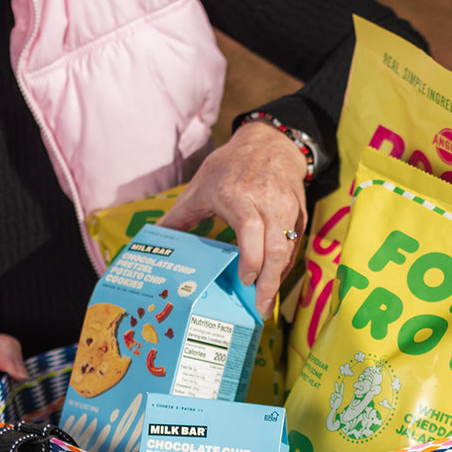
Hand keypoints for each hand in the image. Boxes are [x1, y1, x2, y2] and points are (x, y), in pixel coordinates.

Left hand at [158, 121, 307, 316]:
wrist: (270, 142)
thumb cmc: (229, 167)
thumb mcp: (200, 186)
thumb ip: (178, 217)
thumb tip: (152, 240)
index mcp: (237, 193)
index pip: (250, 227)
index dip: (250, 257)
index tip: (244, 281)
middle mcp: (265, 200)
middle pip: (275, 245)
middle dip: (269, 280)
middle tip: (259, 308)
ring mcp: (286, 207)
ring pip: (289, 248)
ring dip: (278, 278)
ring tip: (265, 303)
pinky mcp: (299, 213)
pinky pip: (296, 245)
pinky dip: (285, 267)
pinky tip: (273, 283)